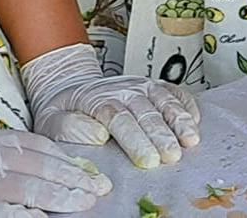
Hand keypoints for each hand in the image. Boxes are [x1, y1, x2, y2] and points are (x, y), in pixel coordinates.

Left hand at [21, 43, 199, 169]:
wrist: (70, 87)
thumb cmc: (64, 112)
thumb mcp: (52, 122)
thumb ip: (69, 128)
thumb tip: (98, 135)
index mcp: (95, 99)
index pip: (119, 118)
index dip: (136, 140)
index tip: (148, 160)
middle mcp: (121, 89)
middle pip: (145, 111)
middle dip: (161, 135)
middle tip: (173, 156)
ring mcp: (139, 85)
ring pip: (163, 99)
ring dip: (179, 119)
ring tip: (191, 139)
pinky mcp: (151, 86)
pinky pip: (173, 91)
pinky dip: (186, 104)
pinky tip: (194, 120)